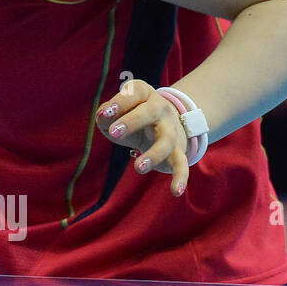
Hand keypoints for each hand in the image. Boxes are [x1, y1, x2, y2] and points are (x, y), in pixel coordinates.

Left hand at [96, 78, 190, 196]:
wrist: (160, 122)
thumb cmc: (127, 115)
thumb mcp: (113, 112)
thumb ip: (105, 114)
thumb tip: (104, 118)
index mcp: (142, 93)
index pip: (133, 93)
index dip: (119, 102)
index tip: (104, 114)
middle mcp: (160, 108)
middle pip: (150, 113)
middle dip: (132, 122)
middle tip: (114, 133)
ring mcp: (170, 129)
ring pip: (166, 140)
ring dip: (153, 154)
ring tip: (138, 168)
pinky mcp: (177, 150)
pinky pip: (182, 163)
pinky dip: (180, 178)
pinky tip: (176, 192)